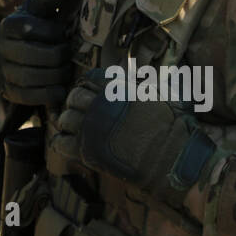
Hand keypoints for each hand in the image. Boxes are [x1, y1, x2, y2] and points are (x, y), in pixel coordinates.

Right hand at [0, 0, 75, 107]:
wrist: (8, 51)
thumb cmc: (31, 27)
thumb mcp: (38, 10)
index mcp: (9, 25)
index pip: (32, 29)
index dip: (54, 33)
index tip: (62, 35)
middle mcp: (0, 48)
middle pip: (35, 55)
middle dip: (59, 57)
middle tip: (69, 56)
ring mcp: (2, 70)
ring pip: (32, 77)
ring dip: (56, 76)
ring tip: (66, 71)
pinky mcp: (7, 90)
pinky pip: (28, 96)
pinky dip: (48, 95)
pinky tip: (60, 89)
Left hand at [52, 67, 215, 208]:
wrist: (175, 160)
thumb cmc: (174, 128)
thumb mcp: (164, 94)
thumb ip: (147, 83)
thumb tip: (143, 75)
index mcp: (117, 90)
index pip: (90, 78)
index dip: (88, 84)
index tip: (89, 91)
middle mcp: (100, 106)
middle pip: (74, 97)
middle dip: (76, 103)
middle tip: (82, 111)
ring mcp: (92, 129)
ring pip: (66, 118)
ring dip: (69, 122)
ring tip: (76, 128)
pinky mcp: (88, 152)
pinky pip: (61, 142)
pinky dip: (62, 142)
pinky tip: (70, 143)